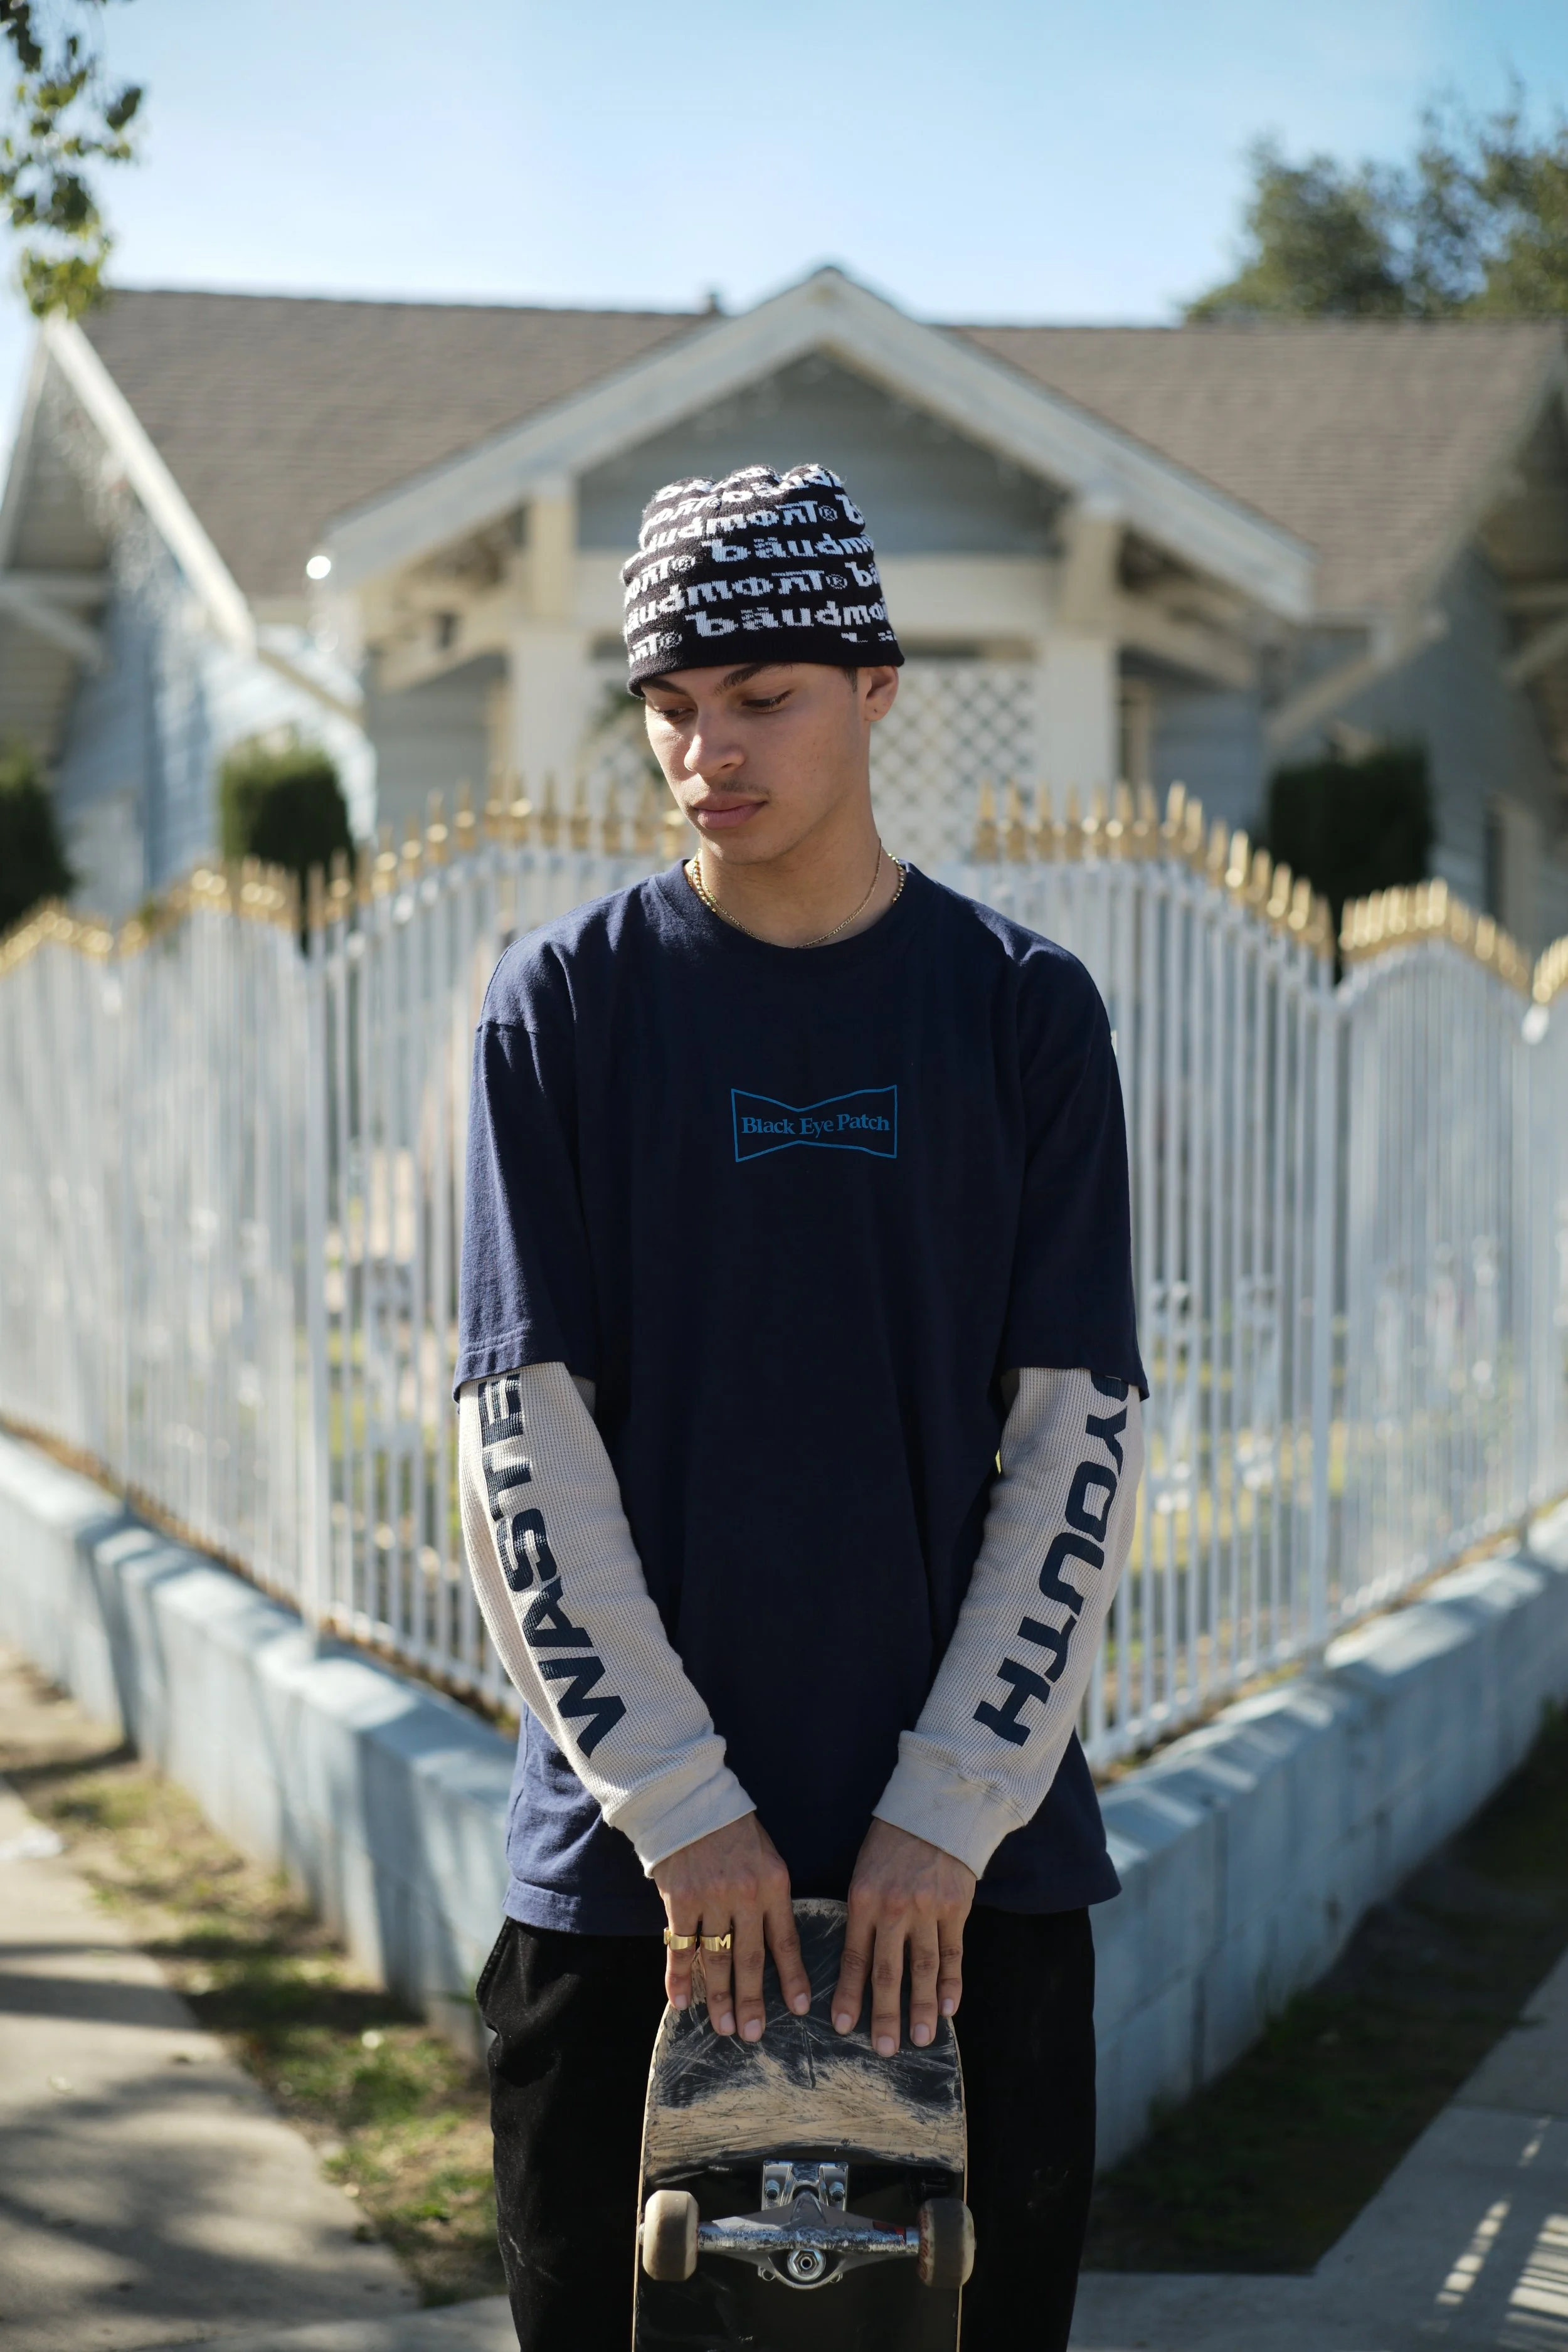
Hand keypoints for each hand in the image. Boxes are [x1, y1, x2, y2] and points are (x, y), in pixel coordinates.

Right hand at [651, 1813, 809, 2041]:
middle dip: (752, 2000)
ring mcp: (710, 1898)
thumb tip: (777, 1950)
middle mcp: (744, 1896)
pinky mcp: (679, 1899)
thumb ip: (772, 1901)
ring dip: (719, 1997)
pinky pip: (680, 1946)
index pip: (786, 1940)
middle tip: (751, 2034)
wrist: (693, 1801)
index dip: (792, 1977)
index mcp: (773, 1886)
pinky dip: (679, 1976)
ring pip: (716, 1958)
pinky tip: (681, 2002)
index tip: (798, 2009)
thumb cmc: (736, 1834)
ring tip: (723, 2028)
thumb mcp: (768, 1861)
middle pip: (750, 1959)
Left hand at [832, 1819, 975, 2056]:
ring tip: (922, 2038)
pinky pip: (953, 1952)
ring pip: (924, 1968)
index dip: (848, 1994)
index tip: (841, 2026)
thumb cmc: (890, 1844)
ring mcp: (928, 1909)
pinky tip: (950, 2007)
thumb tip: (858, 1965)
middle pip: (888, 1971)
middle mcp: (894, 1908)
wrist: (933, 1811)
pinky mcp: (956, 1907)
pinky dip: (952, 1982)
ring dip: (923, 2007)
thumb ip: (862, 1916)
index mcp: (863, 1899)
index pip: (854, 1957)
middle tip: (883, 2049)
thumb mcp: (864, 1873)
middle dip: (884, 2014)